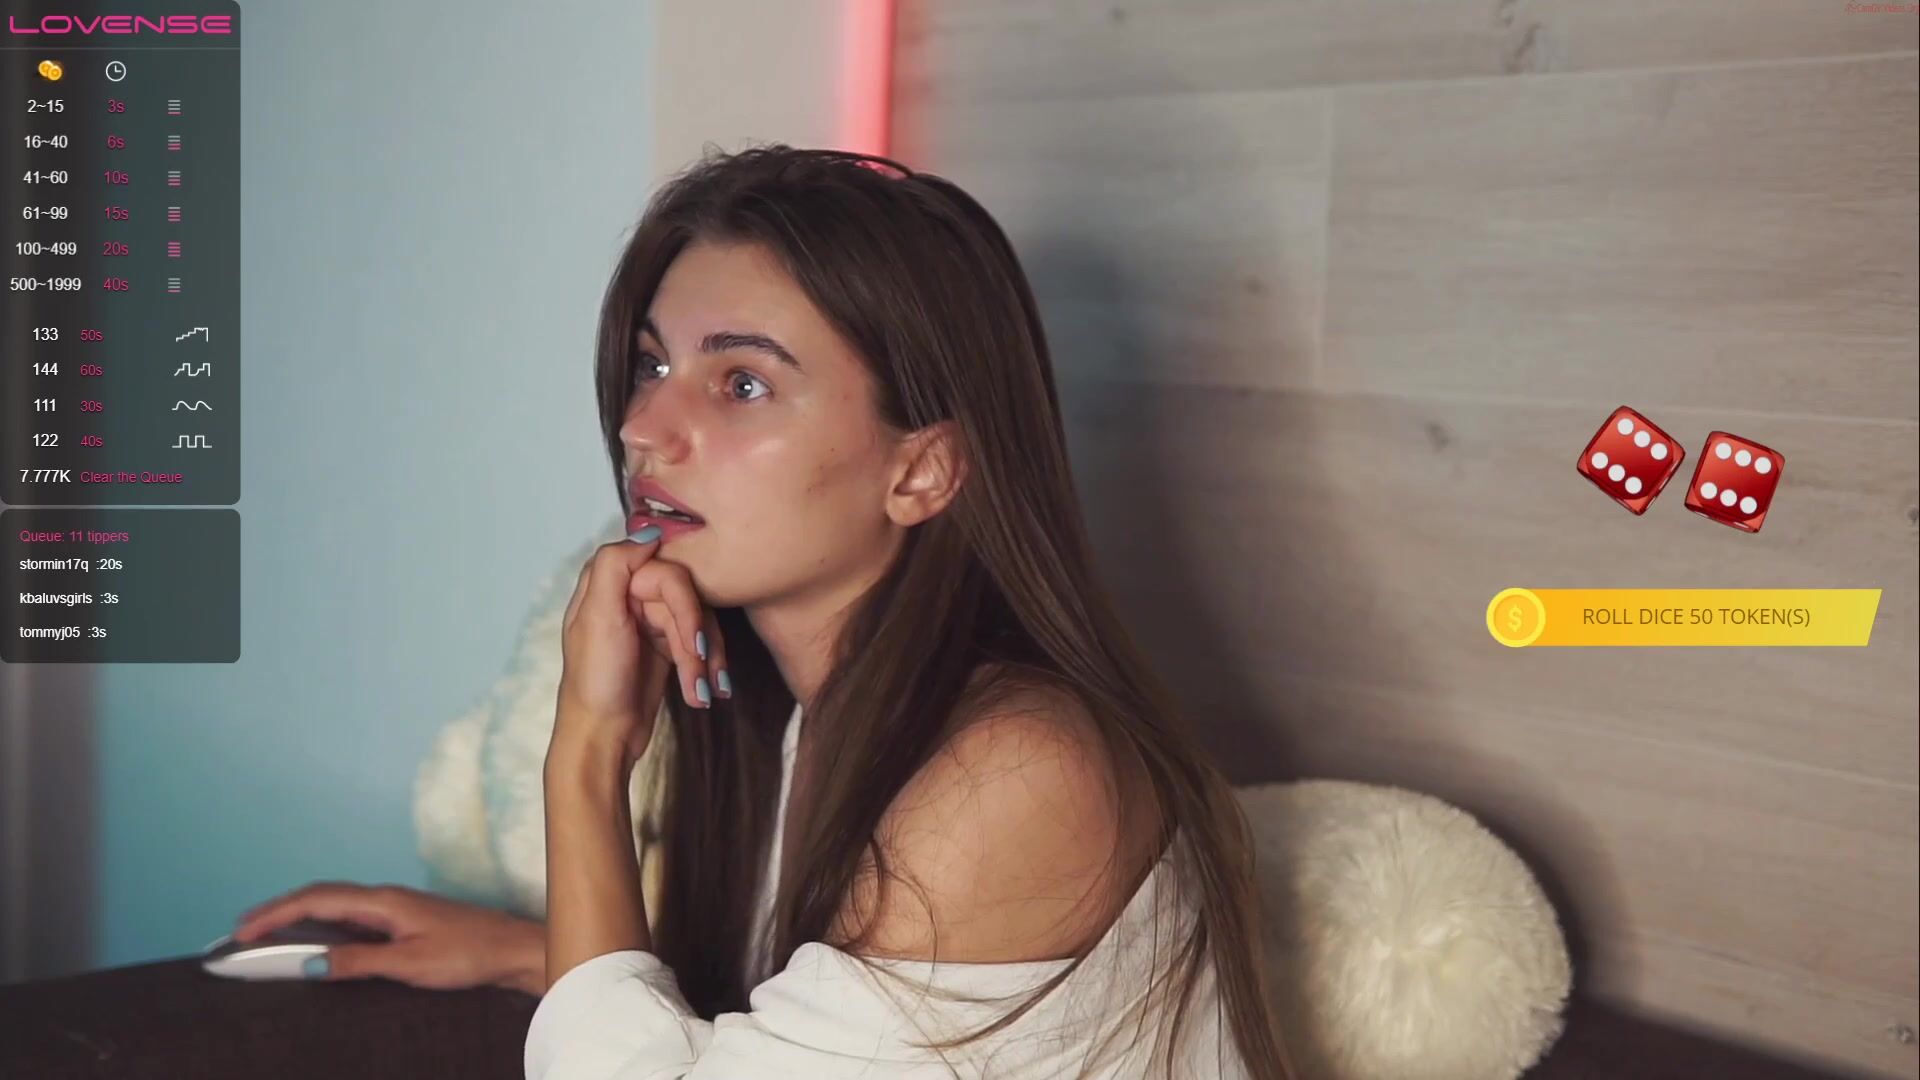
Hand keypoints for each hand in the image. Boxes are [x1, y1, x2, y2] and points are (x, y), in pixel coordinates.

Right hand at [230, 881, 544, 993]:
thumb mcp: (410, 964)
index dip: (275, 914)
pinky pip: (351, 917)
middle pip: (319, 897)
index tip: (242, 931)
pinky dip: (322, 926)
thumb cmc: (471, 954)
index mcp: (384, 901)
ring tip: (265, 937)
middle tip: (240, 935)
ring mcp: (395, 907)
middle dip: (276, 913)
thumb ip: (359, 962)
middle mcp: (386, 898)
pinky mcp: (404, 921)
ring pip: (334, 906)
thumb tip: (311, 965)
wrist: (515, 949)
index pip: (316, 899)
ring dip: (297, 918)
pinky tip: (313, 942)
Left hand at [553, 529, 729, 766]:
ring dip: (704, 659)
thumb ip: (616, 566)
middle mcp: (628, 596)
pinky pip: (698, 643)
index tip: (692, 637)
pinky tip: (705, 693)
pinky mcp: (665, 646)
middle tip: (699, 671)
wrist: (603, 737)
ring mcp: (647, 621)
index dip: (683, 602)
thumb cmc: (595, 681)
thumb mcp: (597, 618)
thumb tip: (651, 532)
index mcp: (608, 583)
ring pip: (697, 622)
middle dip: (696, 637)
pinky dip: (704, 668)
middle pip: (686, 597)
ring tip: (701, 693)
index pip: (665, 570)